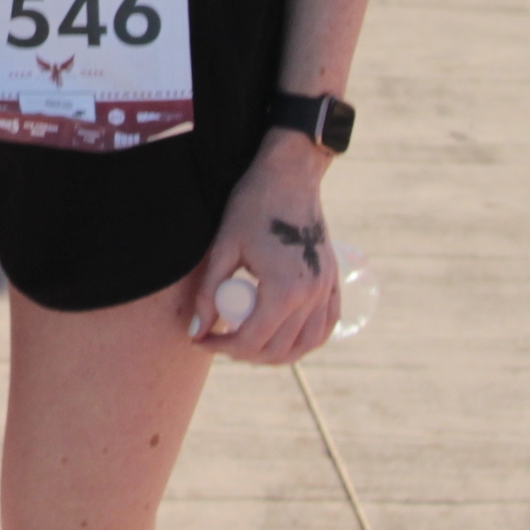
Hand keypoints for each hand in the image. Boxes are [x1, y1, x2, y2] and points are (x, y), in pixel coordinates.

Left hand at [183, 132, 339, 364]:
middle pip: (277, 350)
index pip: (251, 340)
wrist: (289, 176)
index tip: (201, 339)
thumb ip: (209, 292)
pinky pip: (325, 327)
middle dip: (243, 353)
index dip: (221, 346)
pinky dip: (305, 340)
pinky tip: (283, 336)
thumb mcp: (224, 247)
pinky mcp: (333, 282)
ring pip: (304, 346)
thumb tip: (196, 330)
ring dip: (274, 354)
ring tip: (246, 342)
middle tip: (218, 340)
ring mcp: (326, 290)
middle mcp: (311, 296)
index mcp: (285, 289)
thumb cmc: (252, 205)